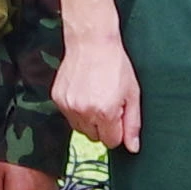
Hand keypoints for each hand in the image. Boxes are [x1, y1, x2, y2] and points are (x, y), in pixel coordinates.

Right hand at [53, 32, 140, 156]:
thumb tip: (133, 148)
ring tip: (95, 96)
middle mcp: (84, 112)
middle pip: (94, 137)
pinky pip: (68, 115)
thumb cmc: (115, 65)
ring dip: (88, 119)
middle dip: (103, 126)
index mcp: (105, 113)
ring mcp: (68, 106)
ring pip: (80, 128)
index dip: (117, 130)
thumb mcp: (132, 94)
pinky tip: (84, 91)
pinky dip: (76, 108)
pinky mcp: (57, 98)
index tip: (118, 114)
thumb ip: (133, 123)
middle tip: (107, 102)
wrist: (91, 42)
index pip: (111, 142)